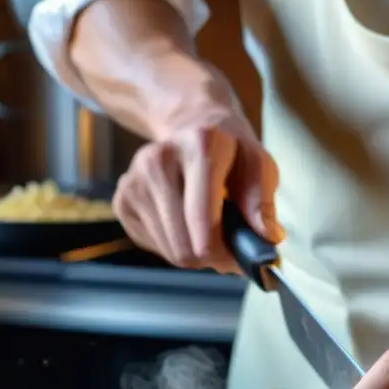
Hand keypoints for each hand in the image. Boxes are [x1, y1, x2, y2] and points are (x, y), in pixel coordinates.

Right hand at [113, 103, 282, 272]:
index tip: (233, 262)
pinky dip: (173, 245)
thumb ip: (263, 201)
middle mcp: (159, 159)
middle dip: (209, 256)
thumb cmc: (229, 151)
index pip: (201, 215)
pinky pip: (153, 246)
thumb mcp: (258, 164)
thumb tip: (267, 237)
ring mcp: (134, 179)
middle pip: (183, 242)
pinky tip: (183, 223)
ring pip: (169, 250)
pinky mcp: (121, 198)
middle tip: (227, 250)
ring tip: (207, 232)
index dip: (218, 250)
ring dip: (193, 252)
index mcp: (199, 145)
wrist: (190, 126)